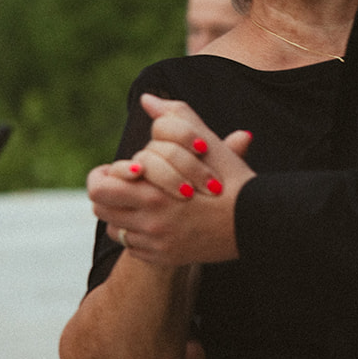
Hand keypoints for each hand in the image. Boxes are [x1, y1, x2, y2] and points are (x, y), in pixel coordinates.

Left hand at [90, 96, 253, 266]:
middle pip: (100, 209)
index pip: (99, 187)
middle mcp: (151, 224)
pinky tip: (158, 220)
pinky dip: (139, 234)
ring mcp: (157, 245)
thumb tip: (148, 99)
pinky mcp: (165, 259)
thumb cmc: (233, 179)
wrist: (258, 224)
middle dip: (108, 193)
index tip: (119, 169)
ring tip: (140, 201)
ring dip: (122, 214)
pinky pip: (134, 247)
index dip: (103, 175)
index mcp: (154, 194)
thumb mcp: (206, 144)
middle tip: (124, 183)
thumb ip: (174, 118)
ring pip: (114, 229)